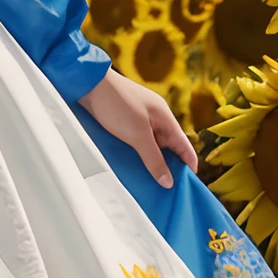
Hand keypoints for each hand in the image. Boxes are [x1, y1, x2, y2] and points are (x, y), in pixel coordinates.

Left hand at [78, 69, 197, 188]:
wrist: (88, 84)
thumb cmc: (117, 104)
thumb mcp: (138, 135)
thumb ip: (154, 159)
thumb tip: (169, 182)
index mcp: (165, 118)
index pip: (184, 146)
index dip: (189, 166)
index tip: (188, 187)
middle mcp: (155, 119)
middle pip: (169, 148)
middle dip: (168, 168)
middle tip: (167, 192)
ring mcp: (140, 120)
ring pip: (152, 146)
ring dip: (151, 162)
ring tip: (149, 184)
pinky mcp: (125, 122)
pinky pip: (137, 143)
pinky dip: (137, 154)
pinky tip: (133, 167)